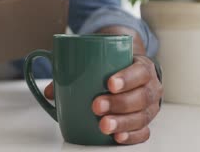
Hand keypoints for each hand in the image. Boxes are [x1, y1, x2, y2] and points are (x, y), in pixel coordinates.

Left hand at [44, 55, 162, 144]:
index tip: (109, 83)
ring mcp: (150, 107)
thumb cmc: (115, 69)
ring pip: (142, 116)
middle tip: (96, 106)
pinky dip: (132, 136)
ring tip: (103, 125)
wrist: (132, 74)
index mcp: (142, 66)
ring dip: (122, 122)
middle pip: (141, 96)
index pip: (140, 71)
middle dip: (118, 103)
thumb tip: (49, 91)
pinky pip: (143, 132)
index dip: (127, 78)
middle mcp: (150, 87)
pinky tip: (118, 137)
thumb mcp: (101, 62)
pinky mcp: (145, 122)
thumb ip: (76, 71)